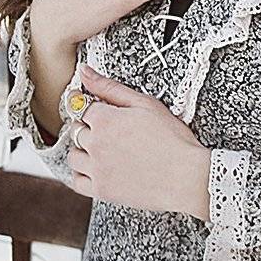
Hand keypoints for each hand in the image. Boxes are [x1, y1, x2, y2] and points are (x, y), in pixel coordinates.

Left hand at [66, 65, 212, 220]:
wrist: (186, 176)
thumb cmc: (173, 140)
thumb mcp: (145, 103)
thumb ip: (110, 87)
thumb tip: (85, 71)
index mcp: (105, 120)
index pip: (81, 107)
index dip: (92, 107)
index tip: (98, 110)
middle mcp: (95, 144)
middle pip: (76, 130)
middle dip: (89, 127)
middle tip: (111, 130)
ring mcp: (96, 168)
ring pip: (73, 155)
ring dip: (83, 150)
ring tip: (105, 149)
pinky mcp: (101, 190)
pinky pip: (76, 181)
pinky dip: (82, 174)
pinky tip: (97, 168)